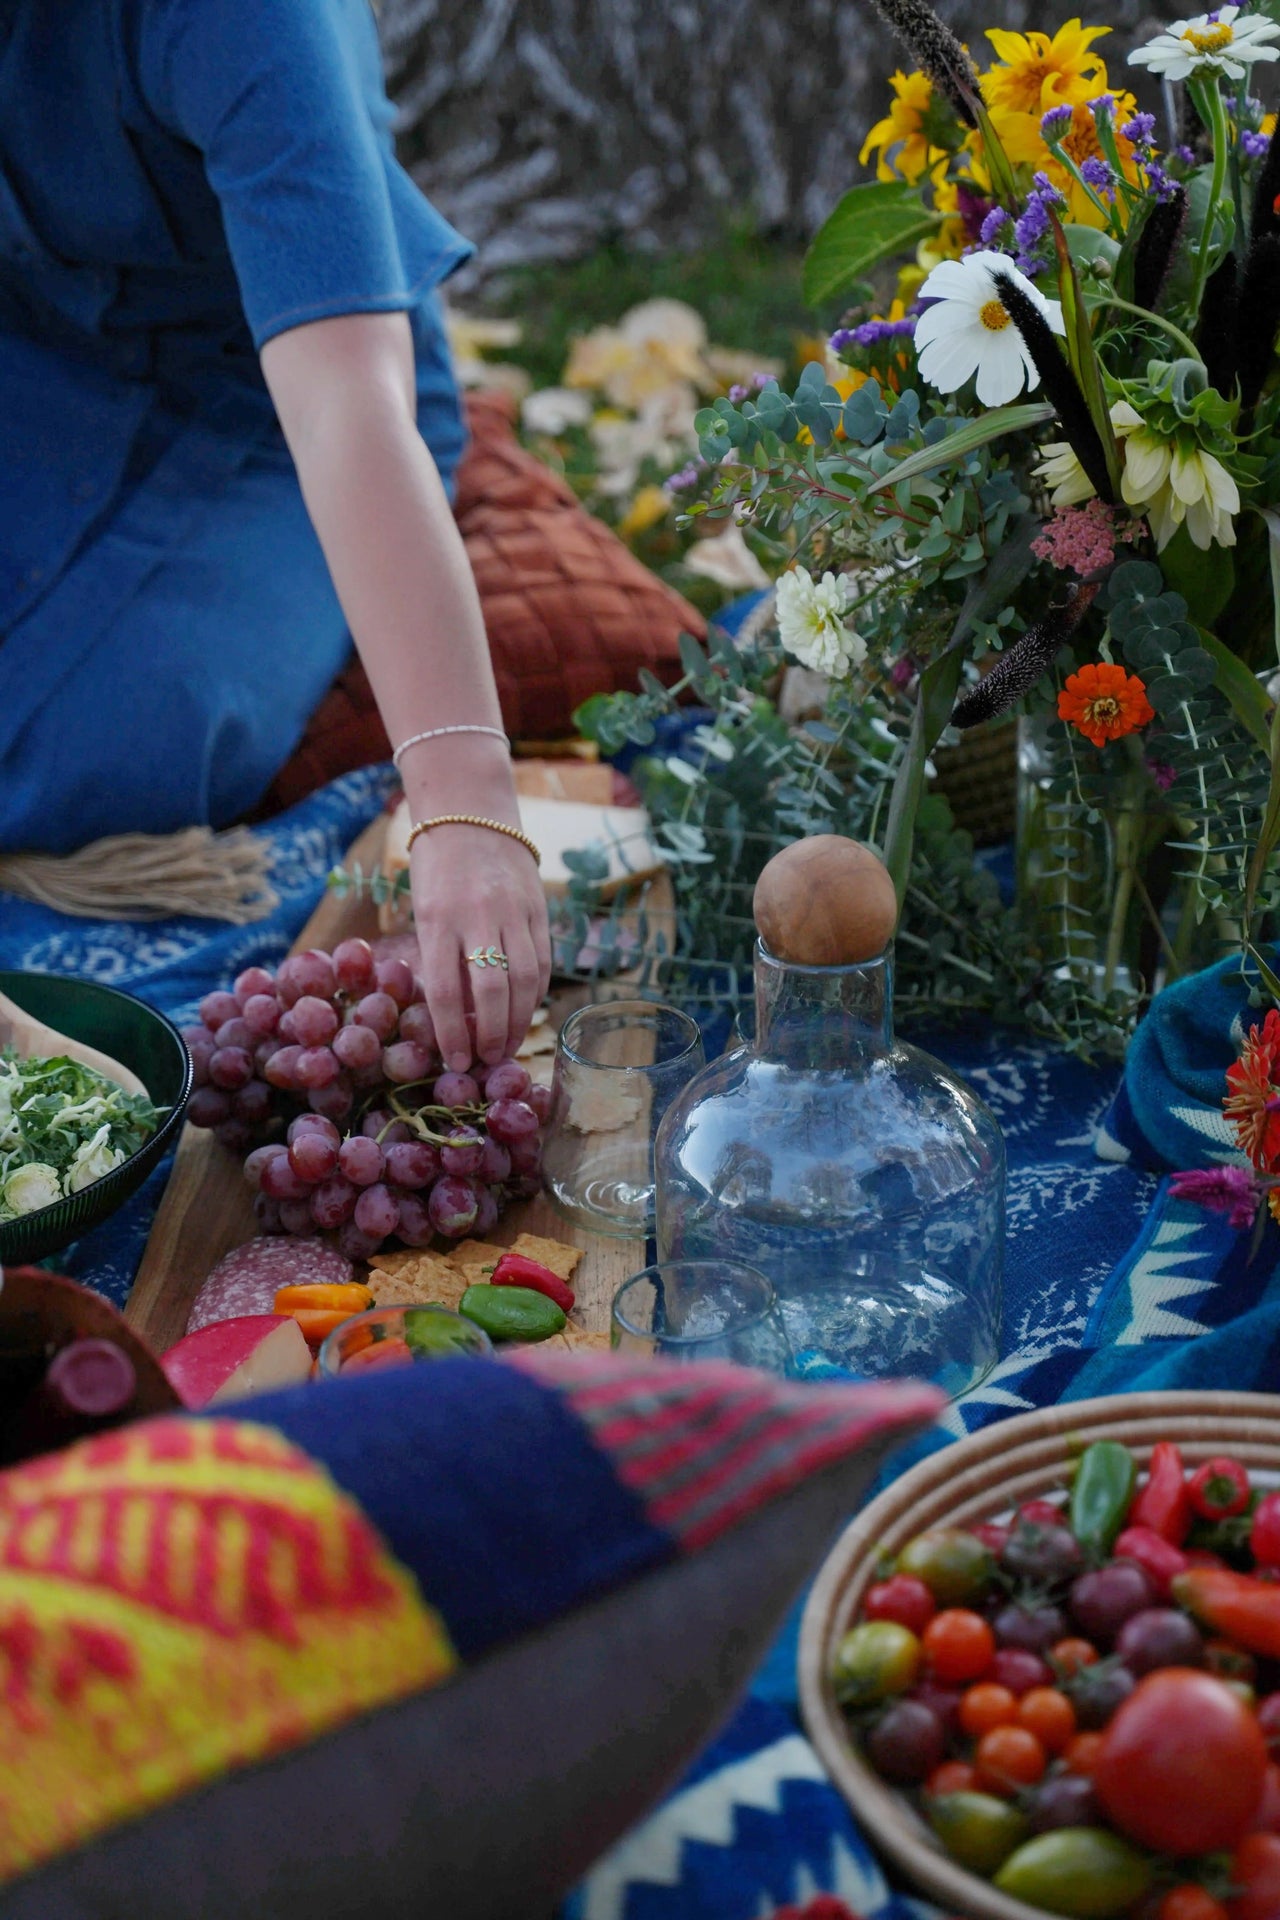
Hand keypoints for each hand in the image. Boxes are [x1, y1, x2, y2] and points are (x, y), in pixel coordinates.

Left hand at [409, 825, 550, 1071]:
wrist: (471, 809)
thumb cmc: (437, 866)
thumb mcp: (424, 909)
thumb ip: (440, 956)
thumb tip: (455, 1014)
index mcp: (438, 919)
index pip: (447, 992)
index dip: (453, 1034)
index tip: (455, 1062)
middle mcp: (478, 916)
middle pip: (492, 992)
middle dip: (492, 1035)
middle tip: (487, 1061)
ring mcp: (513, 910)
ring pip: (524, 980)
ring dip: (519, 1021)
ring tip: (509, 1046)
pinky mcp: (537, 907)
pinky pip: (541, 960)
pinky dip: (536, 992)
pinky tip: (527, 1011)